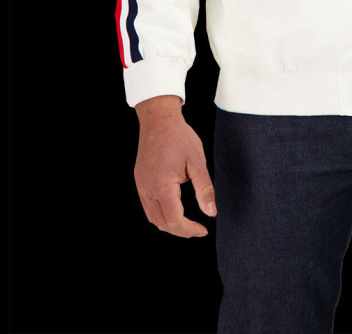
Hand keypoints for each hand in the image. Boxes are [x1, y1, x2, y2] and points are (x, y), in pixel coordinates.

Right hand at [133, 95, 216, 236]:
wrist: (159, 120)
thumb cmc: (179, 137)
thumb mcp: (197, 161)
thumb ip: (204, 189)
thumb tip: (211, 212)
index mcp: (162, 187)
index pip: (174, 220)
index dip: (189, 229)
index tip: (203, 230)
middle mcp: (148, 190)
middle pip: (162, 223)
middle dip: (180, 231)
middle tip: (197, 229)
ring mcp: (141, 186)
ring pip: (153, 217)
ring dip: (169, 224)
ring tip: (186, 223)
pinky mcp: (140, 181)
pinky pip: (148, 206)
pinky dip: (160, 214)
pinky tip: (173, 209)